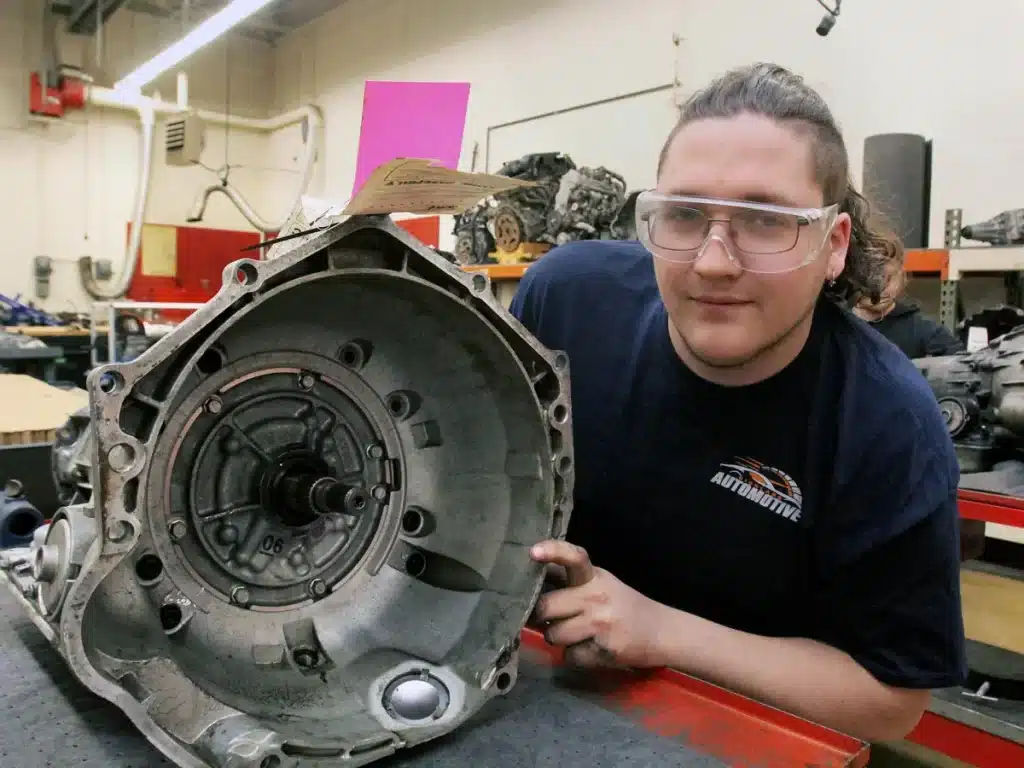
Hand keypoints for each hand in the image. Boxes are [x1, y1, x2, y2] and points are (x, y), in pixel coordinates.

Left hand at [529, 539, 669, 669]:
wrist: (661, 632)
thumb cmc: (622, 605)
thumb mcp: (600, 583)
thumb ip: (570, 580)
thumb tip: (532, 577)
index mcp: (594, 577)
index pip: (574, 557)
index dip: (553, 551)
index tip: (534, 551)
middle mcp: (596, 597)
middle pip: (546, 606)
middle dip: (542, 616)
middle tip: (553, 617)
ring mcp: (600, 624)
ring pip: (553, 634)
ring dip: (559, 638)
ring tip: (578, 633)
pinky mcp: (604, 650)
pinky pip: (570, 656)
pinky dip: (576, 656)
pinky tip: (591, 648)